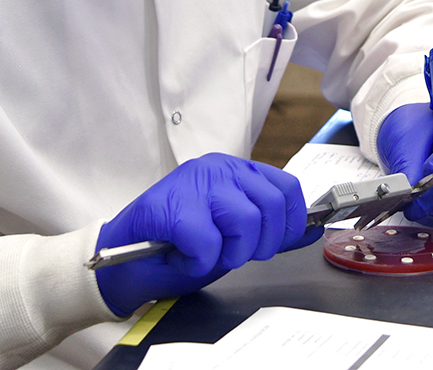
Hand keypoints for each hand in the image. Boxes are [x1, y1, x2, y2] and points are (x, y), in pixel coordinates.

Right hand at [94, 153, 321, 316]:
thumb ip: (270, 231)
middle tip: (228, 255)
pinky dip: (199, 261)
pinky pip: (207, 242)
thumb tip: (313, 231)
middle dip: (258, 246)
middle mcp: (217, 168)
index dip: (289, 224)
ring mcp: (192, 183)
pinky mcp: (169, 206)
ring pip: (244, 222)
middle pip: (271, 208)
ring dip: (228, 254)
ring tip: (203, 254)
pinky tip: (183, 257)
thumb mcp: (234, 237)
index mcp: (236, 170)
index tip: (271, 245)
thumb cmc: (176, 249)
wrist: (119, 264)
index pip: (287, 189)